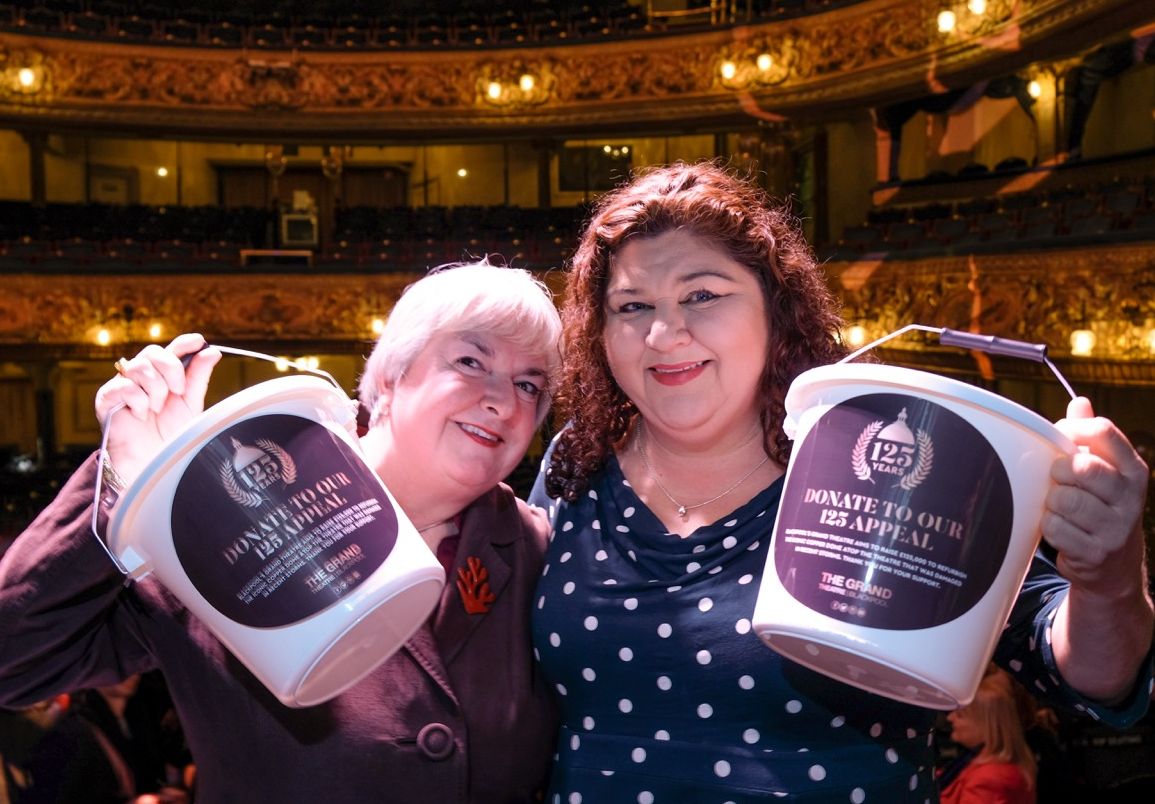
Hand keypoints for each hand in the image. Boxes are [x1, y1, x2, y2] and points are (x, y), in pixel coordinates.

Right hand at [95, 333, 220, 485]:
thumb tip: (211, 351)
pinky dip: (139, 401)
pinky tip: (141, 415)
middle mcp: (140, 376)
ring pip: (140, 367)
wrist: (152, 460)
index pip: (170, 350)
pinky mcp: (107, 397)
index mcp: (161, 375)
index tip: (198, 340)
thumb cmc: (170, 433)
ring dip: (156, 389)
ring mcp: (122, 384)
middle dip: (172, 370)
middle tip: (178, 392)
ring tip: (157, 409)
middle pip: (153, 353)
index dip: (183, 343)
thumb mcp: (190, 403)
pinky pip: (125, 386)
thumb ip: (198, 377)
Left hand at [1044, 397, 1148, 595]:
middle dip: (1058, 470)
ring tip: (1058, 507)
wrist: (1114, 564)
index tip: (1059, 439)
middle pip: (1081, 467)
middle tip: (1057, 478)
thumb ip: (1090, 438)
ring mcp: (1116, 527)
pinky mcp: (1096, 552)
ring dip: (1052, 502)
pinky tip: (1060, 529)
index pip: (1104, 432)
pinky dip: (1049, 526)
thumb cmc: (1100, 506)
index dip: (1072, 430)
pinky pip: (1055, 528)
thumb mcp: (1104, 471)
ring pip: (1065, 499)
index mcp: (1133, 470)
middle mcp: (1130, 497)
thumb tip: (1080, 403)